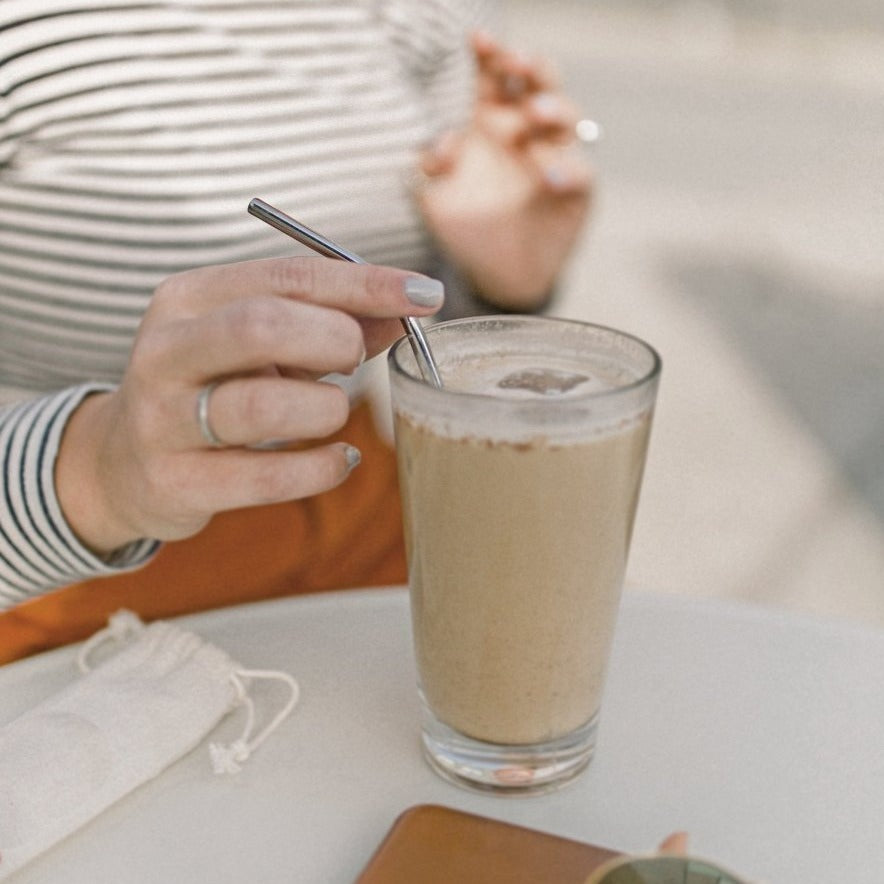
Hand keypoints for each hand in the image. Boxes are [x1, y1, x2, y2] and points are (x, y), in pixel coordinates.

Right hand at [55, 257, 442, 553]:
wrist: (123, 462)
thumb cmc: (212, 387)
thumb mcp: (260, 345)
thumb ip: (330, 324)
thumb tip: (406, 312)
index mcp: (189, 298)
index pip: (287, 276)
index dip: (364, 283)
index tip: (425, 294)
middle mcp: (165, 351)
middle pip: (263, 326)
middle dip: (335, 340)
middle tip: (355, 361)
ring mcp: (162, 418)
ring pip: (264, 405)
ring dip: (325, 409)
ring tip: (331, 414)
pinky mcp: (174, 482)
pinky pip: (268, 476)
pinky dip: (323, 468)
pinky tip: (339, 460)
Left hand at [416, 31, 592, 309]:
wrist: (496, 275)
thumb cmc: (467, 227)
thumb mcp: (435, 198)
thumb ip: (430, 168)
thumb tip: (441, 145)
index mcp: (491, 121)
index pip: (493, 77)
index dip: (489, 55)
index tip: (477, 39)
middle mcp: (526, 131)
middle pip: (536, 83)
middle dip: (529, 66)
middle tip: (516, 62)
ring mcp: (555, 157)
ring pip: (566, 117)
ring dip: (552, 109)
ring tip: (534, 113)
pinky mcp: (576, 191)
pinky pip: (580, 173)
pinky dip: (567, 171)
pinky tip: (549, 177)